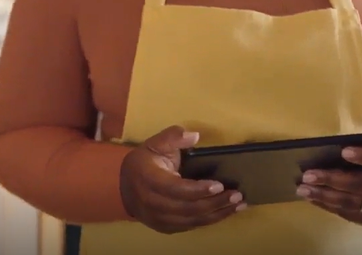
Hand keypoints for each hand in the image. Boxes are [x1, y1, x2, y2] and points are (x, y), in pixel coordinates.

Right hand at [119, 126, 245, 233]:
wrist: (123, 185)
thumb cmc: (145, 161)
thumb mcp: (156, 143)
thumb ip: (173, 136)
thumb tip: (194, 135)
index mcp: (149, 180)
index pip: (176, 189)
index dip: (198, 189)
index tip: (219, 185)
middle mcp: (152, 204)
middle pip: (187, 208)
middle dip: (214, 203)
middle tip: (237, 195)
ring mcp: (158, 219)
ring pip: (191, 220)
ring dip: (217, 214)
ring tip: (238, 205)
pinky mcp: (165, 227)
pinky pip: (189, 226)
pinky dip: (209, 221)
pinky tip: (224, 213)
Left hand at [296, 130, 361, 223]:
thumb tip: (351, 142)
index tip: (343, 151)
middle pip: (360, 184)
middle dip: (332, 179)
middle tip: (307, 175)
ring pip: (350, 202)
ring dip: (324, 196)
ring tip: (302, 189)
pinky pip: (347, 213)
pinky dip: (328, 205)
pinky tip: (313, 197)